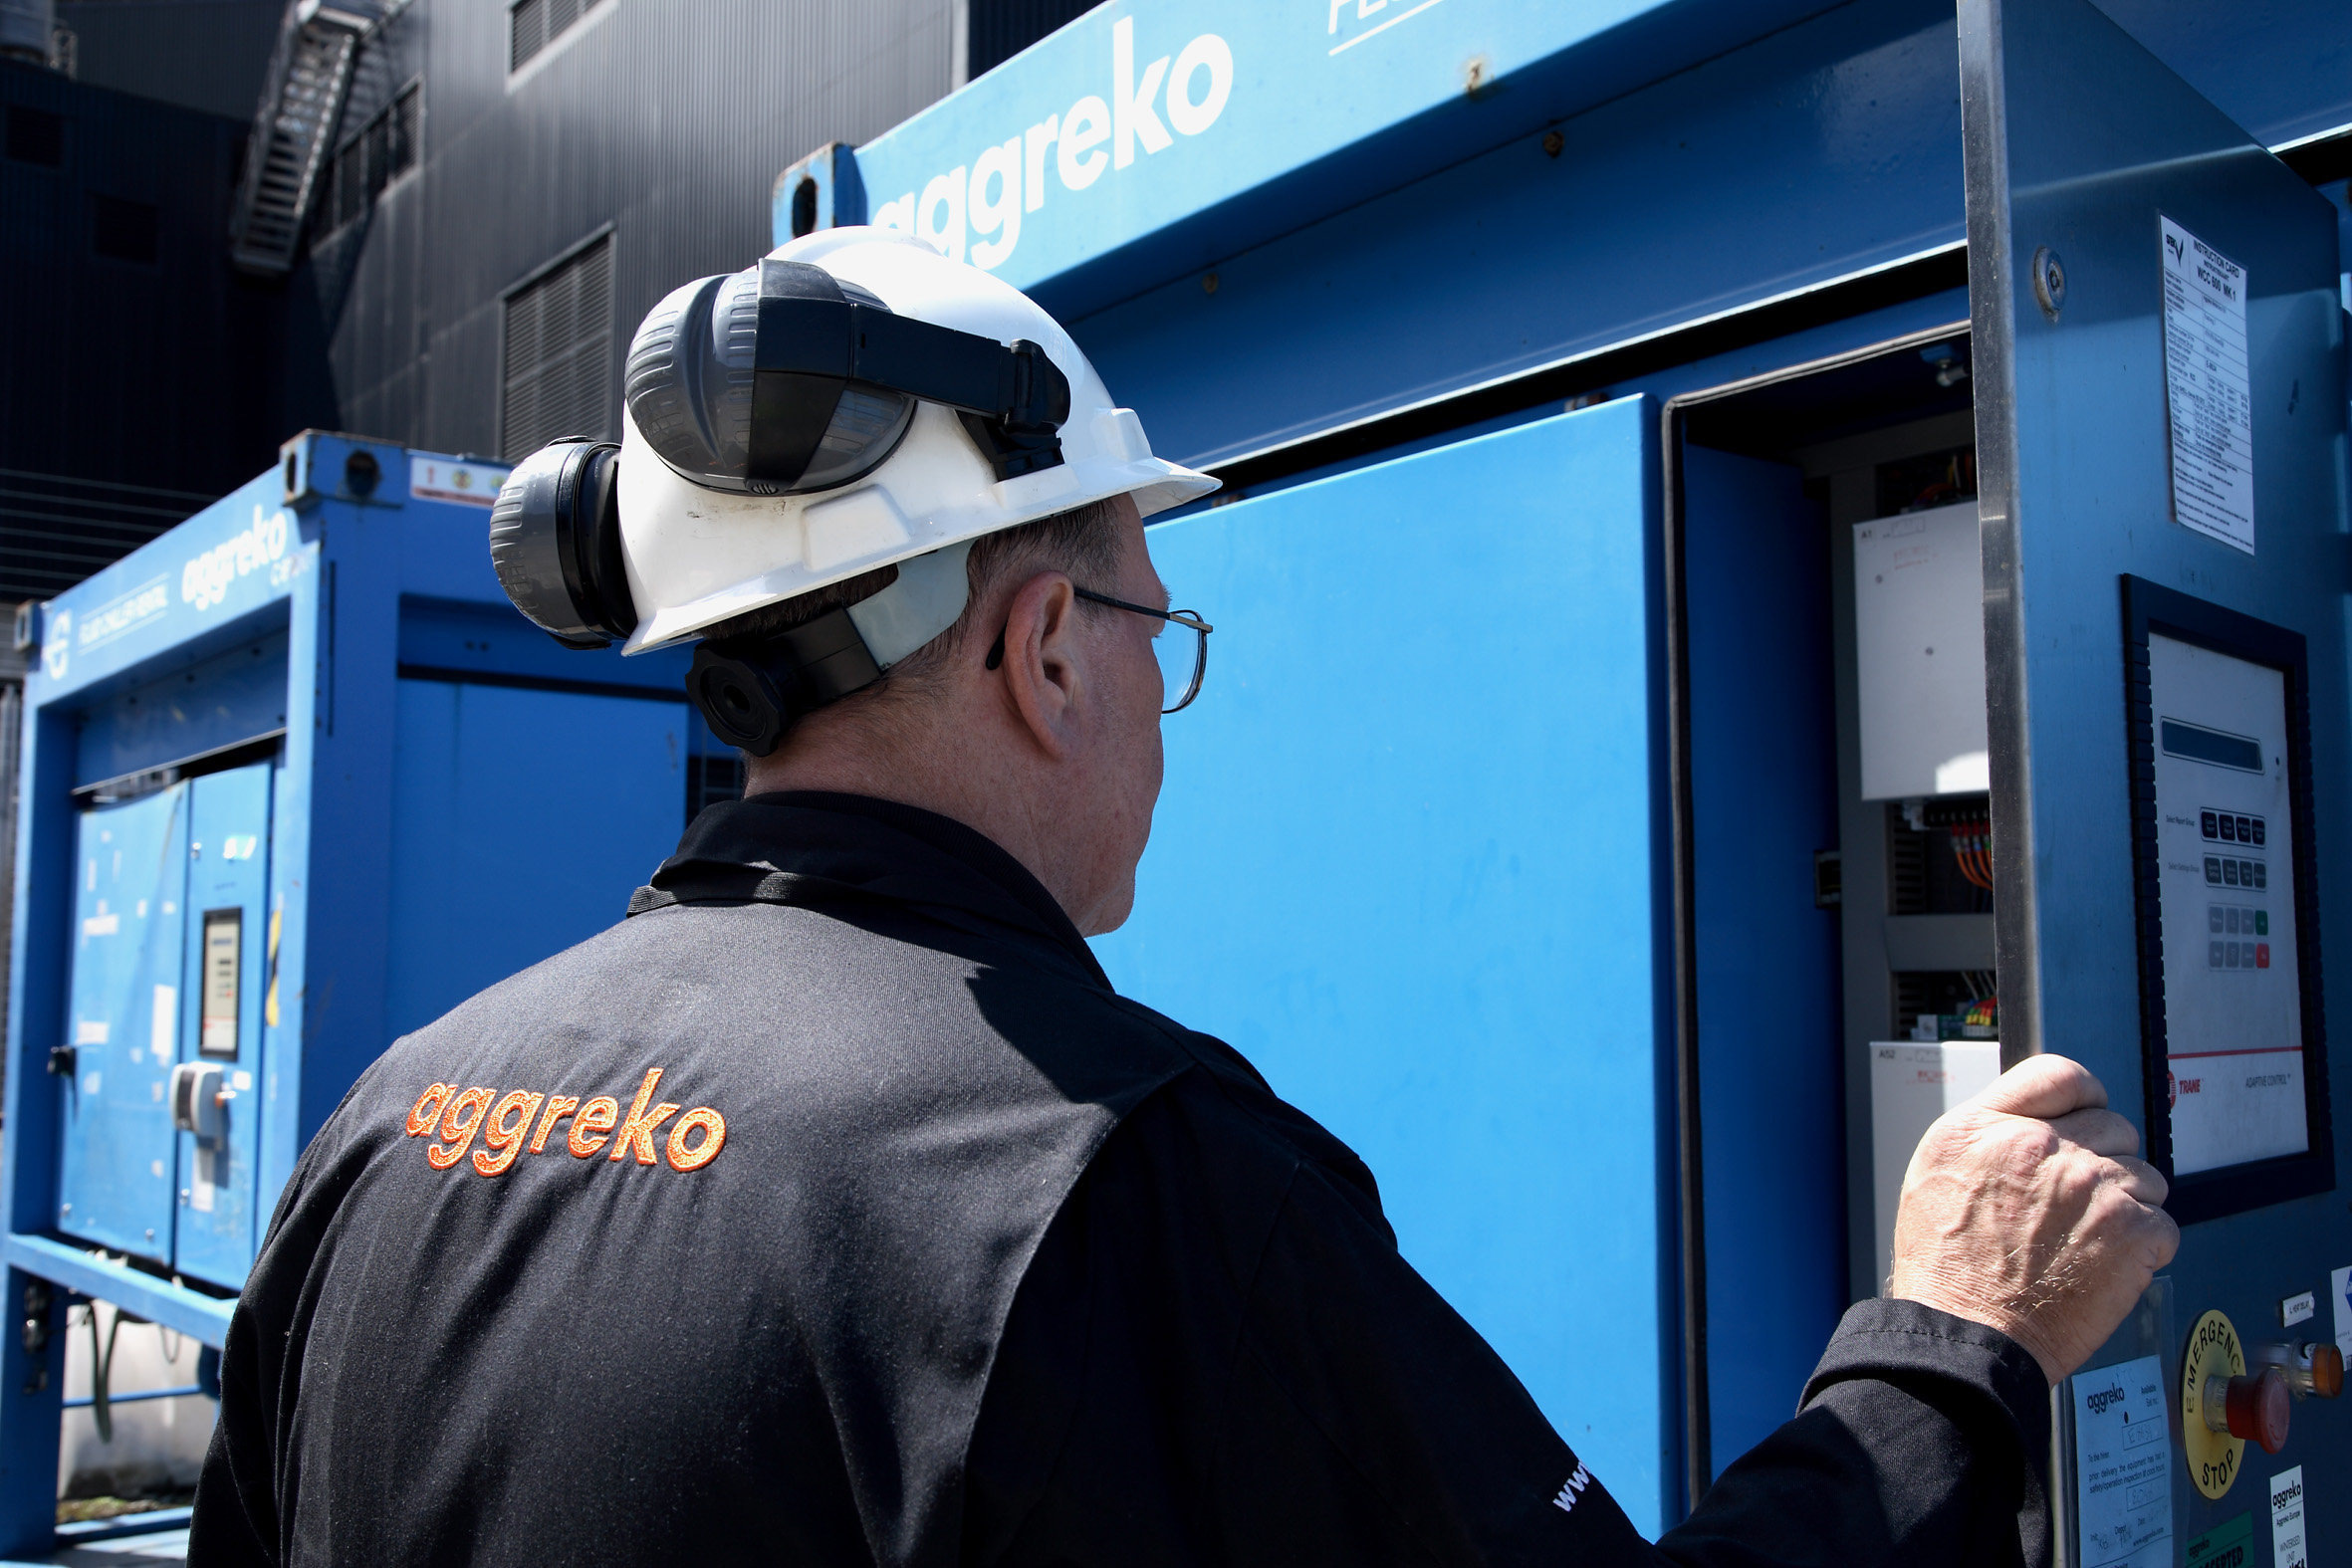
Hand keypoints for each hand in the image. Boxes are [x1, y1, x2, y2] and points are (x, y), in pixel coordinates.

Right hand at [1889, 1054, 2178, 1382]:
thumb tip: (2039, 1114)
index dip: (2081, 1097)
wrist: (1969, 1332)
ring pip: (2145, 1174)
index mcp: (1993, 1126)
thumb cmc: (1946, 1264)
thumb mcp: (1937, 1168)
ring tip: (2088, 1237)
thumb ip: (1991, 1128)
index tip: (2084, 1117)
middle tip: (2075, 1200)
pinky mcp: (2134, 1233)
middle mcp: (2046, 1147)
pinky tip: (2106, 1263)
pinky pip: (2163, 1223)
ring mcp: (2096, 1187)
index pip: (2063, 1076)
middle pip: (2113, 1125)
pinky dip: (2144, 1245)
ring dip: (2126, 1202)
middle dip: (2103, 1159)